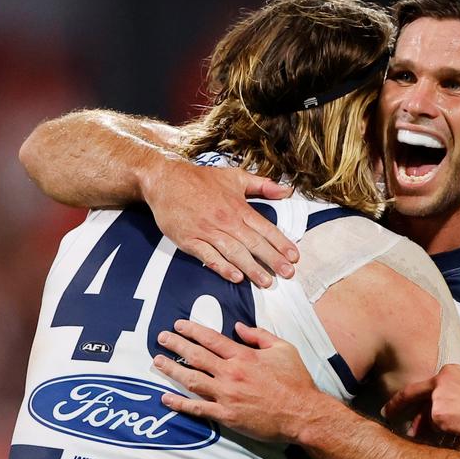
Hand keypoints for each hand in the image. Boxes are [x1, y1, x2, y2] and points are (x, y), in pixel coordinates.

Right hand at [142, 161, 297, 287]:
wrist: (165, 180)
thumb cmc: (200, 180)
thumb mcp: (234, 177)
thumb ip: (262, 185)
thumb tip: (286, 189)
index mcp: (239, 207)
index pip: (265, 228)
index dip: (280, 243)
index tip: (294, 257)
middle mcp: (226, 221)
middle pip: (254, 243)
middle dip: (272, 260)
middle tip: (288, 274)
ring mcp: (207, 231)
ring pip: (234, 252)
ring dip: (251, 268)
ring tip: (266, 282)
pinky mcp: (190, 240)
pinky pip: (209, 256)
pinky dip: (222, 267)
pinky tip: (235, 277)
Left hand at [153, 320, 334, 442]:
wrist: (303, 413)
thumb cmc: (296, 381)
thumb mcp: (283, 349)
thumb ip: (259, 336)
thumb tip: (239, 326)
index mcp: (244, 356)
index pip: (211, 339)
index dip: (192, 331)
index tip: (179, 326)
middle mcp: (231, 373)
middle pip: (196, 356)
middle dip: (176, 345)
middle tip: (160, 338)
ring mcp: (226, 395)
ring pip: (192, 380)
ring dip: (172, 370)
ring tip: (157, 362)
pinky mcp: (226, 415)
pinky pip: (197, 408)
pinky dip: (179, 403)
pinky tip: (165, 398)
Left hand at [384, 348, 459, 444]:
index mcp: (450, 370)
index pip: (428, 383)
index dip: (419, 394)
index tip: (408, 401)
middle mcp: (440, 382)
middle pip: (412, 394)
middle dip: (396, 403)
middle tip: (386, 413)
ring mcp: (437, 399)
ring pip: (425, 415)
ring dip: (423, 426)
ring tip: (418, 435)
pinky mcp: (438, 417)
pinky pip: (432, 428)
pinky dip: (436, 434)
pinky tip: (447, 437)